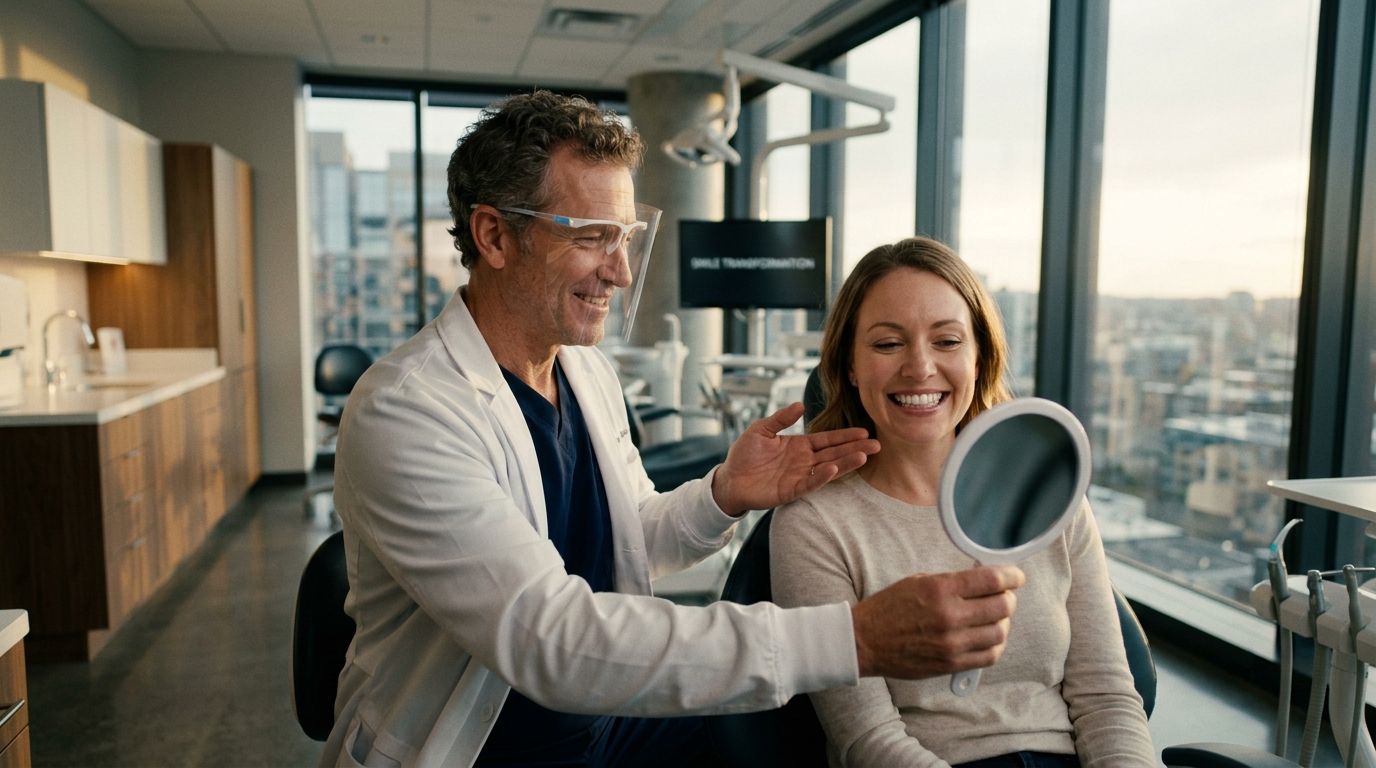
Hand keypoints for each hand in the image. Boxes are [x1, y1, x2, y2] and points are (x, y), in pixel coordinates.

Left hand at [711, 402, 879, 515]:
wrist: (729, 479)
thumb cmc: (744, 454)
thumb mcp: (761, 430)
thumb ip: (780, 418)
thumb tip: (800, 404)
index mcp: (799, 446)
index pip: (827, 439)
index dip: (845, 435)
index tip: (864, 431)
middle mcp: (804, 461)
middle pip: (835, 453)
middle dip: (855, 448)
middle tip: (877, 445)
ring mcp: (799, 476)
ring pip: (828, 468)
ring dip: (846, 462)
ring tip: (864, 456)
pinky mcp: (791, 491)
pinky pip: (810, 483)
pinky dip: (822, 477)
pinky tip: (835, 469)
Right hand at [851, 565, 1024, 678]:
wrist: (865, 641)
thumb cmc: (889, 608)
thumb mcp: (918, 581)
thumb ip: (953, 581)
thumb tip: (984, 580)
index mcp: (940, 589)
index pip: (992, 581)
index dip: (1012, 576)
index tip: (1016, 576)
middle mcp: (950, 616)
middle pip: (1003, 607)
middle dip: (1008, 598)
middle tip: (1004, 596)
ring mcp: (952, 643)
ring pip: (1000, 632)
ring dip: (1003, 622)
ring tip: (994, 617)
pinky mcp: (951, 663)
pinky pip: (990, 656)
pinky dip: (996, 644)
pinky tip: (988, 637)